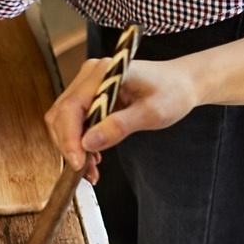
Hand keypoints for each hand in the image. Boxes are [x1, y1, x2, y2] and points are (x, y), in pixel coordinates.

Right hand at [44, 57, 199, 181]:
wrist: (182, 83)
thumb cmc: (173, 92)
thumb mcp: (153, 113)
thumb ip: (120, 126)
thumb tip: (88, 143)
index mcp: (104, 72)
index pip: (72, 106)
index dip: (70, 137)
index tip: (78, 162)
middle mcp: (89, 75)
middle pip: (61, 114)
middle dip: (69, 145)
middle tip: (84, 170)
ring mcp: (87, 85)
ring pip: (64, 120)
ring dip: (72, 146)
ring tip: (90, 168)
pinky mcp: (89, 96)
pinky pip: (74, 121)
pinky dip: (78, 141)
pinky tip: (93, 155)